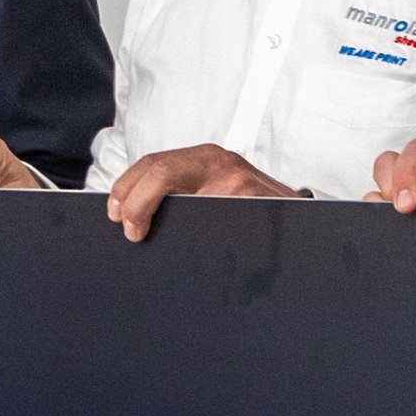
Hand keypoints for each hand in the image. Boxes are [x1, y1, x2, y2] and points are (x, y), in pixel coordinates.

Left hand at [101, 144, 302, 241]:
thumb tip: (132, 211)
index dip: (127, 188)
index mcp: (208, 158)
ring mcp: (241, 187)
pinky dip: (196, 244)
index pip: (155, 164)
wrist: (299, 223)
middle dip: (133, 202)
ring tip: (144, 236)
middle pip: (160, 172)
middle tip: (128, 231)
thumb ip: (185, 191)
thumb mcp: (218, 190)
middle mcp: (223, 166)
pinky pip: (215, 230)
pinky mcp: (255, 211)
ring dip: (158, 223)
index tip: (116, 213)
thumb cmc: (250, 211)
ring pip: (184, 202)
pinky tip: (191, 256)